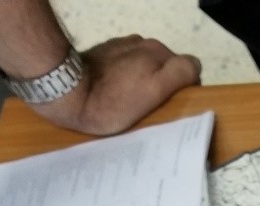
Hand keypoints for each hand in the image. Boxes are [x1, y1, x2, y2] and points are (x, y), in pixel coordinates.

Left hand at [33, 36, 201, 135]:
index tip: (171, 106)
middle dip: (162, 83)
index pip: (187, 68)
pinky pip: (126, 62)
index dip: (183, 88)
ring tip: (130, 99)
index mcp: (159, 53)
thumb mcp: (154, 91)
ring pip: (146, 63)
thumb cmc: (112, 100)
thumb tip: (194, 68)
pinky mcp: (105, 50)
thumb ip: (180, 74)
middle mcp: (145, 44)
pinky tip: (114, 89)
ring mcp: (123, 45)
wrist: (66, 91)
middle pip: (166, 65)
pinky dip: (125, 74)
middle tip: (150, 107)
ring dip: (143, 78)